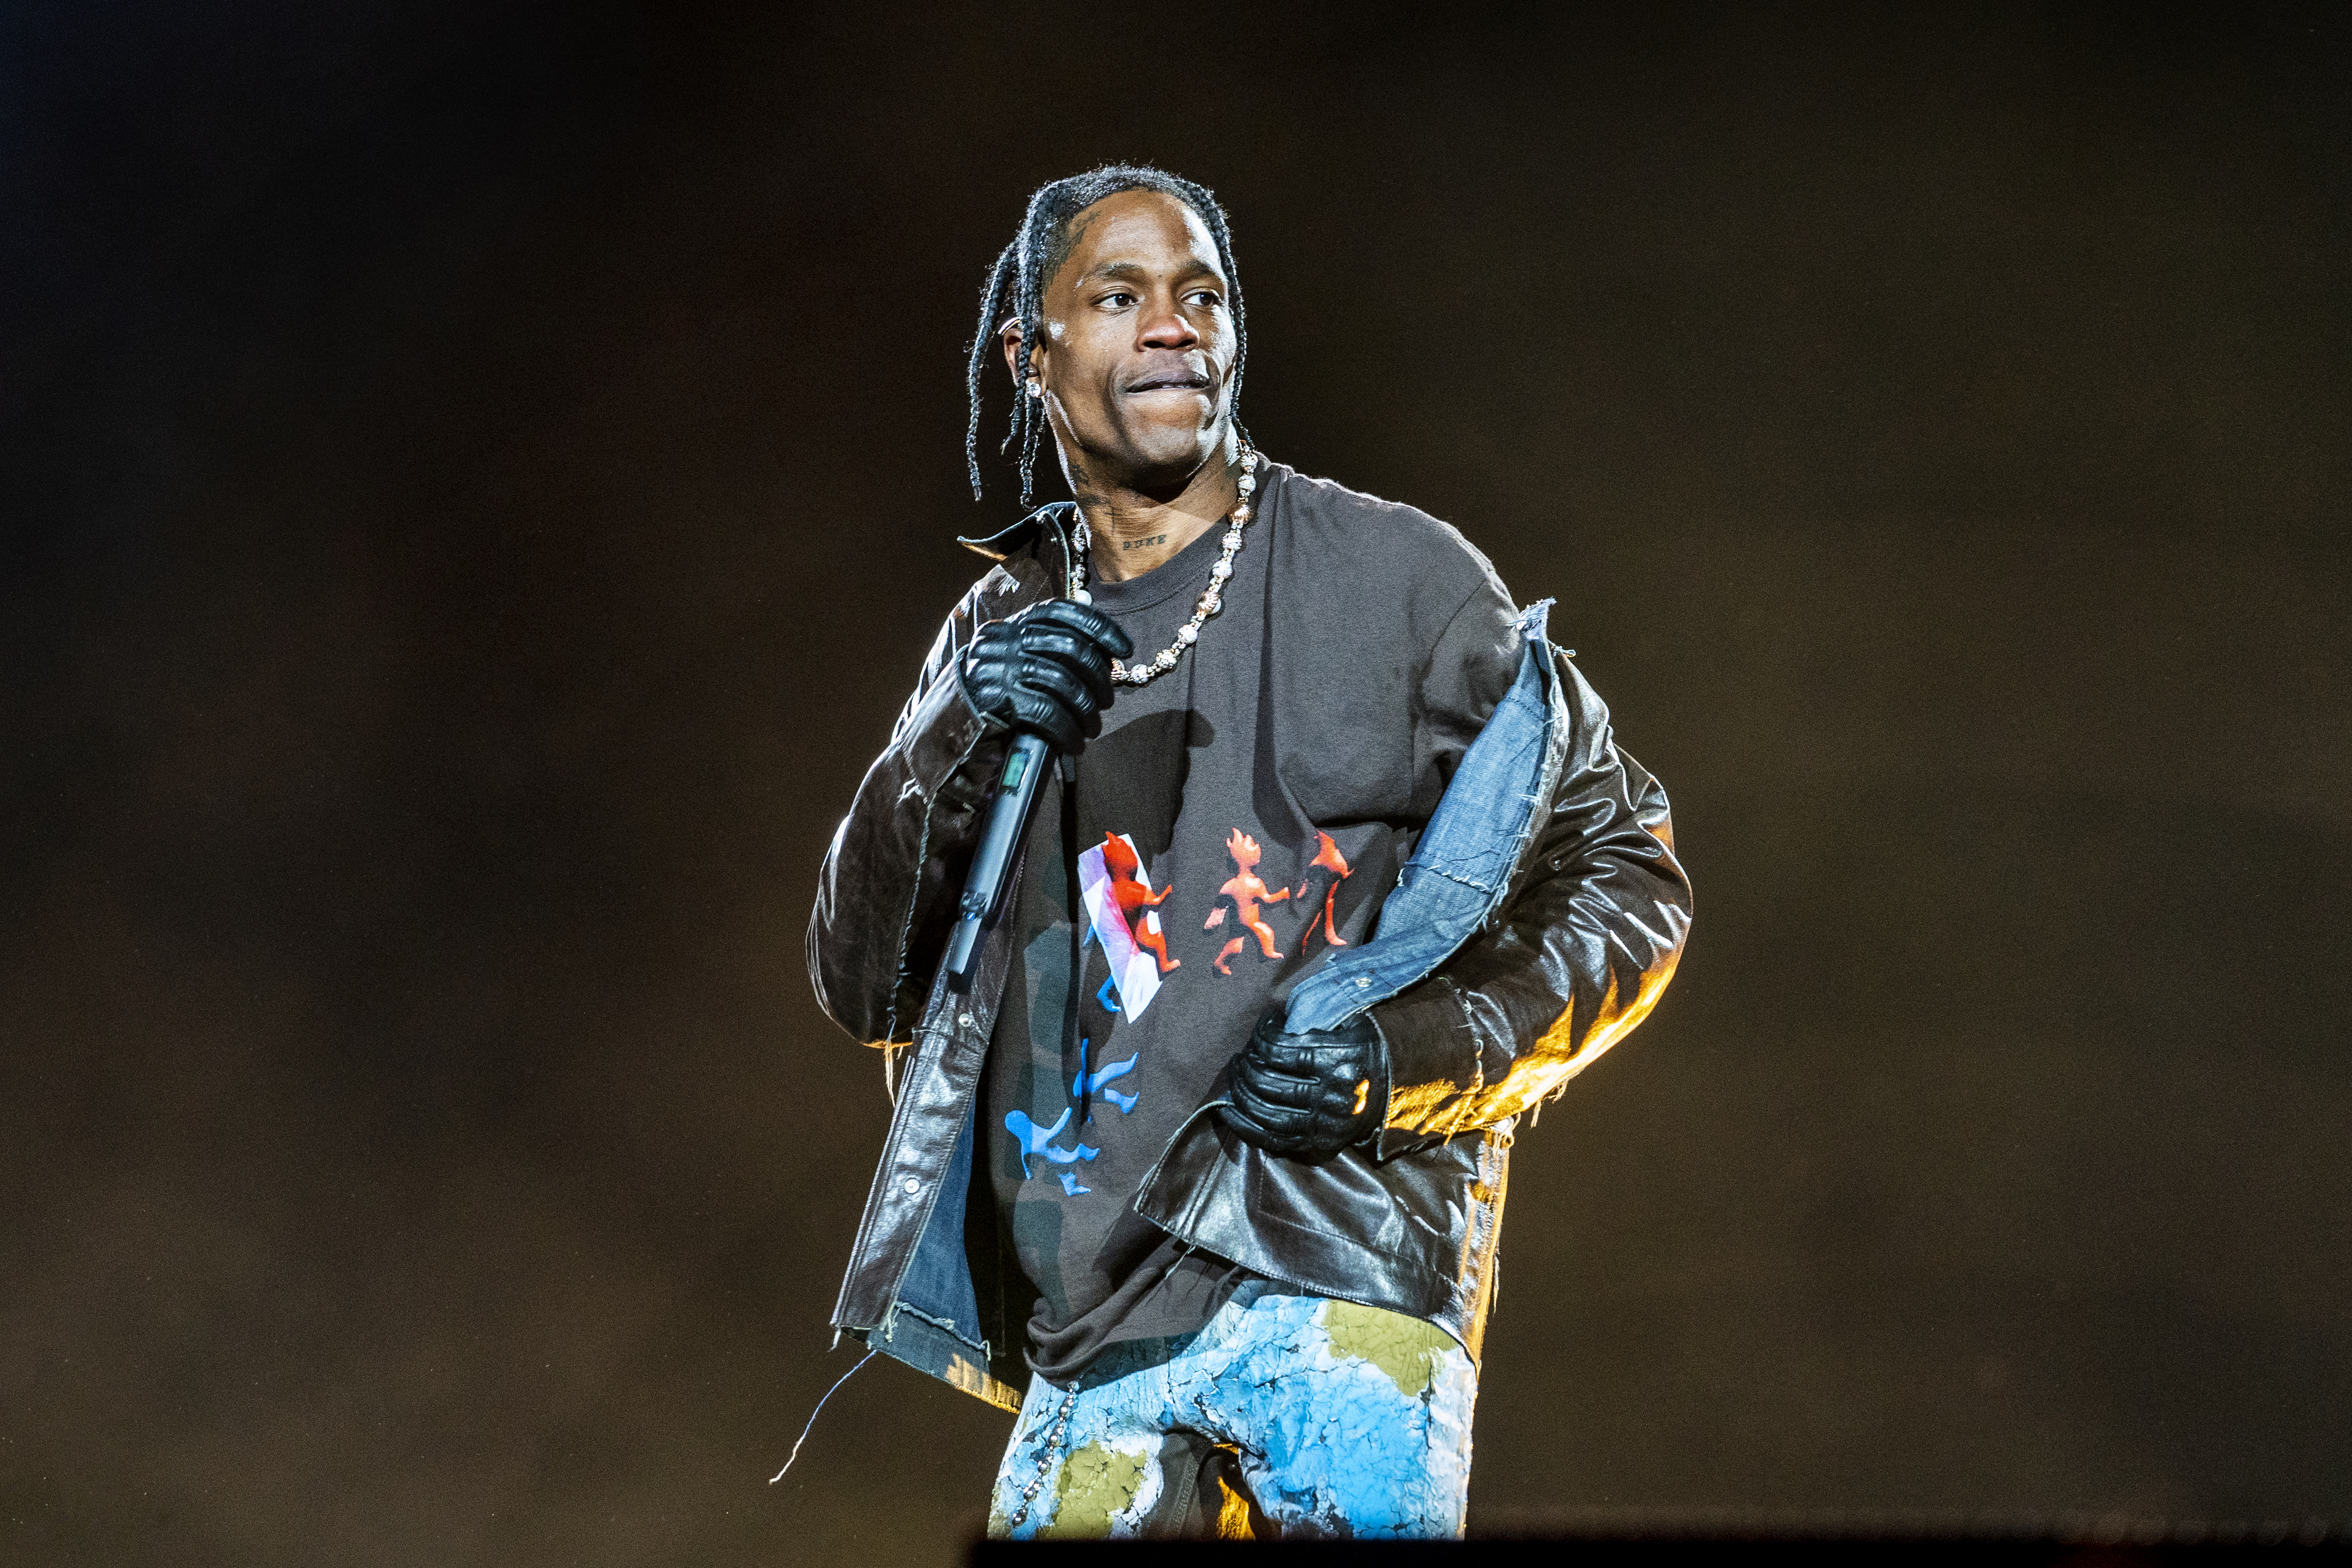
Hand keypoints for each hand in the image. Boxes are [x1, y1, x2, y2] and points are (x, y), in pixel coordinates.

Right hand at [960, 600, 1132, 753]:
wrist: (943, 723)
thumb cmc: (991, 695)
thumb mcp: (1014, 661)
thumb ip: (1045, 650)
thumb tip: (1102, 657)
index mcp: (1012, 625)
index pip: (1062, 612)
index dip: (1099, 626)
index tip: (1125, 648)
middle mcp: (1004, 639)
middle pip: (1070, 648)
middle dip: (1099, 677)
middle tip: (1107, 701)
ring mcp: (999, 666)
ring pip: (1062, 682)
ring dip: (1087, 710)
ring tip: (1092, 728)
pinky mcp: (997, 698)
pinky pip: (1047, 712)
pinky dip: (1068, 730)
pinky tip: (1075, 743)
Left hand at [1221, 1011, 1388, 1158]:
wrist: (1397, 1089)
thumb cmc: (1364, 1048)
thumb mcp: (1350, 1022)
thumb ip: (1315, 1018)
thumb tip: (1274, 1019)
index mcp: (1340, 1059)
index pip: (1282, 1050)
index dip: (1260, 1040)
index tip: (1257, 1033)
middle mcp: (1333, 1094)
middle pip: (1271, 1083)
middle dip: (1245, 1070)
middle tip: (1237, 1059)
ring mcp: (1327, 1123)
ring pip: (1270, 1113)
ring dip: (1242, 1096)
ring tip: (1233, 1080)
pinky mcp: (1321, 1144)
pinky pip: (1275, 1140)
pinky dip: (1247, 1127)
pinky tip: (1229, 1111)